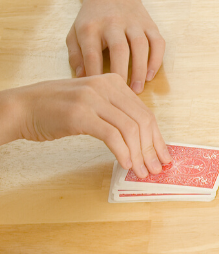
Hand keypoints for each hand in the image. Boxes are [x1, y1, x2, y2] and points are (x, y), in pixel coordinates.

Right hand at [0, 75, 170, 176]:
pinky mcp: (80, 114)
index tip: (162, 157)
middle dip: (152, 149)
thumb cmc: (56, 109)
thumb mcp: (92, 104)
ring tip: (141, 171)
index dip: (157, 138)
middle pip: (142, 121)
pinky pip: (112, 135)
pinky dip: (123, 152)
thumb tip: (143, 141)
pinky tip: (125, 164)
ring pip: (130, 129)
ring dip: (139, 155)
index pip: (145, 112)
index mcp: (113, 82)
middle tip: (155, 169)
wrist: (21, 107)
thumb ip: (116, 114)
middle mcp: (105, 86)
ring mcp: (92, 98)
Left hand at [68, 0, 164, 94]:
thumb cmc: (92, 17)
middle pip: (119, 49)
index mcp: (90, 26)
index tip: (98, 91)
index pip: (92, 53)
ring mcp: (133, 22)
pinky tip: (150, 75)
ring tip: (137, 89)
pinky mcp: (149, 23)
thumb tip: (83, 78)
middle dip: (121, 73)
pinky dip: (155, 59)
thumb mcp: (75, 31)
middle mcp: (113, 22)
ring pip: (140, 46)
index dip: (95, 74)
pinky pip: (157, 42)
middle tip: (122, 95)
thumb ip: (76, 55)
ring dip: (140, 69)